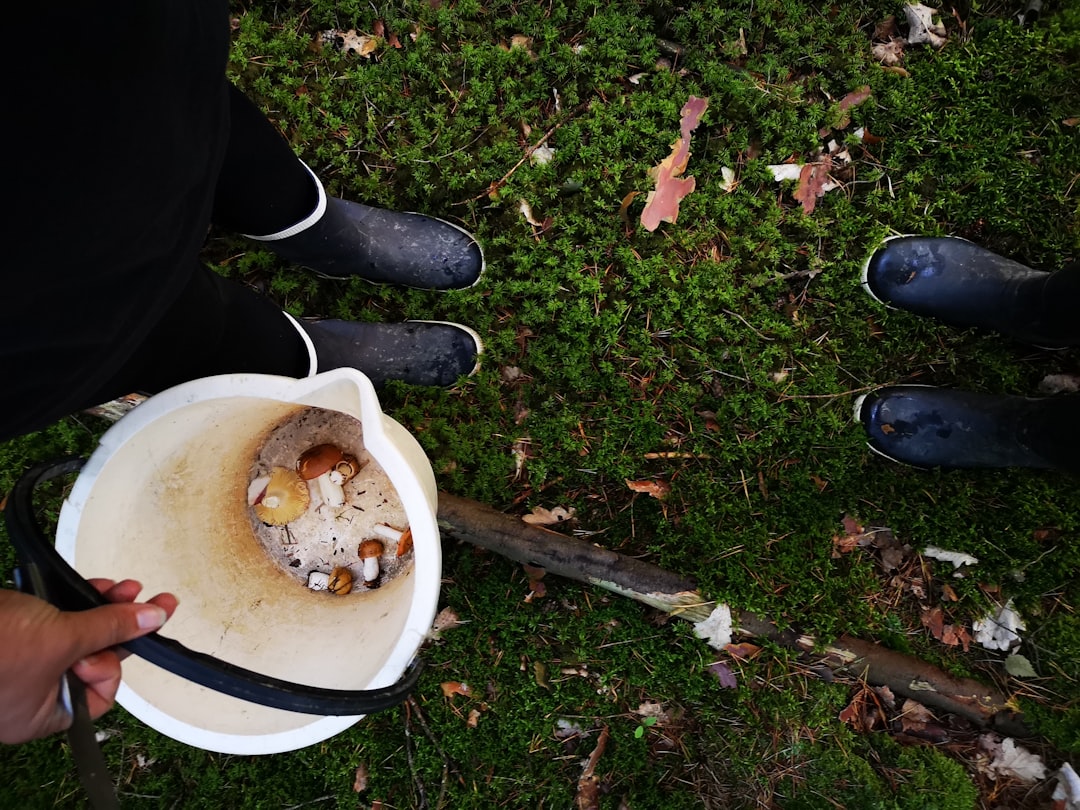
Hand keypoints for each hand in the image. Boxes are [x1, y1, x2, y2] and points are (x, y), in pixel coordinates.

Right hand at [0, 579, 177, 743]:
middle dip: (117, 624)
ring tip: (121, 586)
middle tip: (142, 598)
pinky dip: (69, 601)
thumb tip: (154, 619)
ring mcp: (17, 662)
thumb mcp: (61, 638)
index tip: (125, 638)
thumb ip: (110, 629)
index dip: (116, 664)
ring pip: (73, 633)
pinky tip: (86, 582)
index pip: (100, 696)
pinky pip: (49, 619)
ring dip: (99, 607)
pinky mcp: (8, 632)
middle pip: (91, 658)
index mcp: (41, 714)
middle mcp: (29, 693)